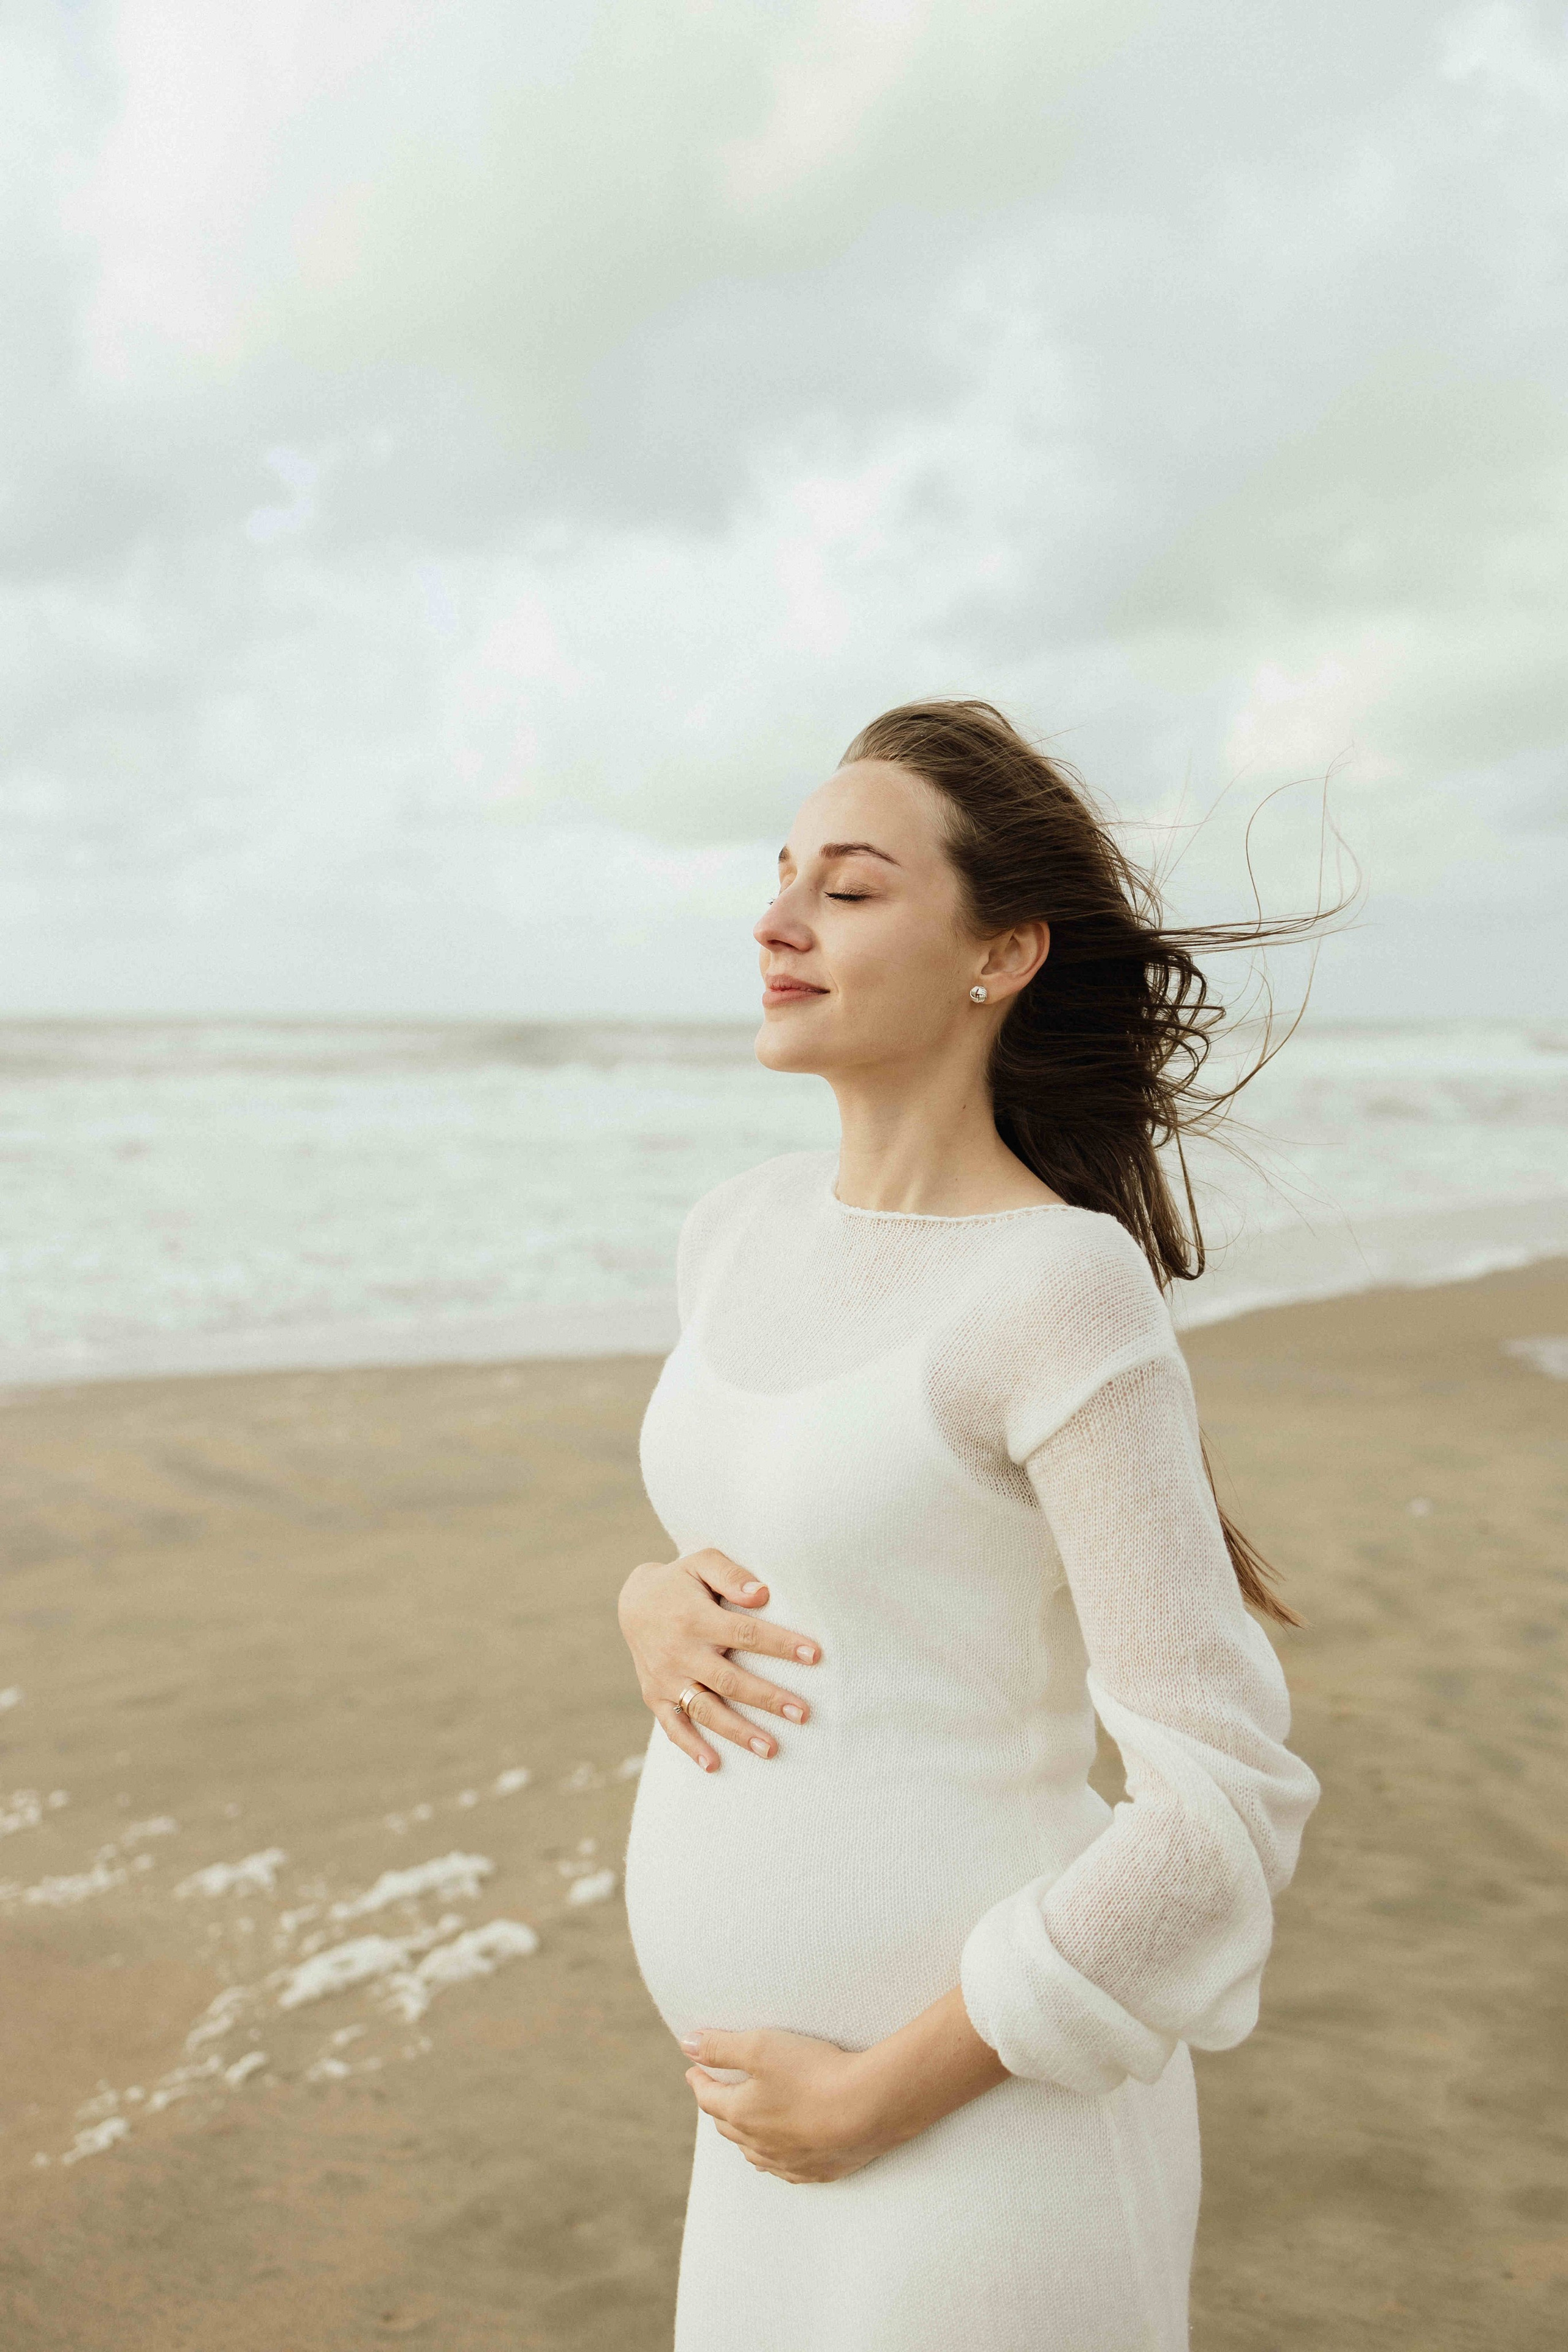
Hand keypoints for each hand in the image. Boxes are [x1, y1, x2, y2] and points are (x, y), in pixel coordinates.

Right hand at [617, 1548, 819, 1771]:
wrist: (634, 1602)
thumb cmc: (681, 1581)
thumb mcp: (702, 1562)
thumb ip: (732, 1574)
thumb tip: (763, 1594)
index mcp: (697, 1618)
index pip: (746, 1634)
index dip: (780, 1645)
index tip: (814, 1656)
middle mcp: (681, 1652)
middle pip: (730, 1680)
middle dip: (768, 1698)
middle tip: (804, 1713)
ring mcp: (666, 1678)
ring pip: (705, 1710)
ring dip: (738, 1732)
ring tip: (772, 1749)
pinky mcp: (655, 1695)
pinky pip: (673, 1725)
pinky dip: (691, 1747)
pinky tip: (715, 1765)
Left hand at [681, 2027, 888, 2183]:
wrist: (867, 2107)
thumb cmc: (811, 2072)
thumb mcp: (759, 2046)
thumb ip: (720, 2046)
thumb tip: (685, 2045)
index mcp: (741, 2115)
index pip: (709, 2098)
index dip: (699, 2080)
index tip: (693, 2069)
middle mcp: (760, 2145)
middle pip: (729, 2127)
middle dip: (718, 2108)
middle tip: (715, 2092)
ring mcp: (789, 2162)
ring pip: (755, 2153)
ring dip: (743, 2137)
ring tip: (741, 2124)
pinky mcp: (819, 2171)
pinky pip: (786, 2170)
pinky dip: (774, 2158)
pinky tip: (777, 2156)